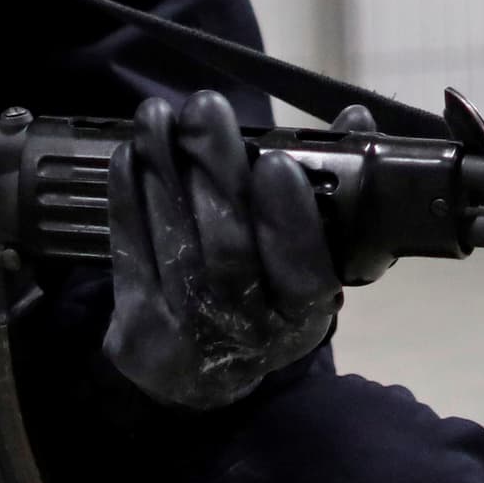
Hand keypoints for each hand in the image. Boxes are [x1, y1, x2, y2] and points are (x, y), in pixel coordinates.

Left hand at [104, 92, 356, 409]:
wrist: (204, 373)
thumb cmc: (267, 296)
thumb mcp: (311, 254)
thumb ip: (337, 185)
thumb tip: (356, 118)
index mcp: (304, 315)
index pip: (304, 271)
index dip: (290, 219)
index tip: (278, 161)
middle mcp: (251, 333)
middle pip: (230, 252)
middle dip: (215, 173)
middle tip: (205, 109)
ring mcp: (190, 336)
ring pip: (178, 247)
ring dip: (163, 173)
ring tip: (157, 115)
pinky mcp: (139, 328)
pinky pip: (131, 256)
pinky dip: (127, 200)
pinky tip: (128, 155)